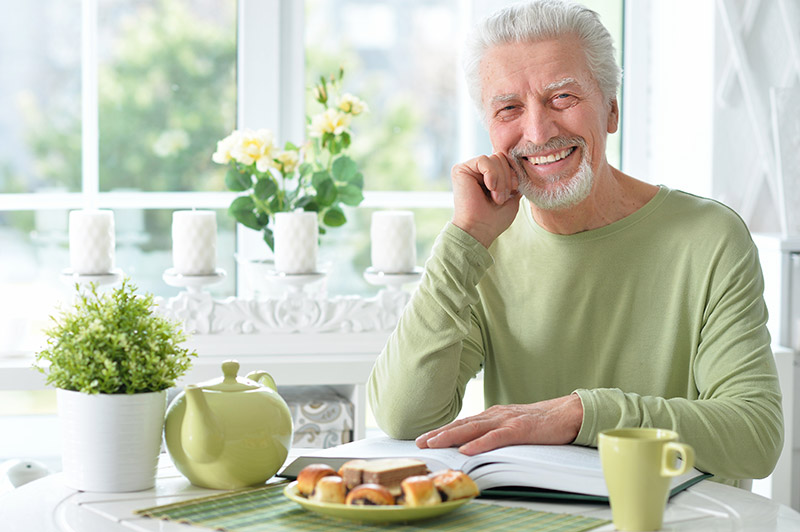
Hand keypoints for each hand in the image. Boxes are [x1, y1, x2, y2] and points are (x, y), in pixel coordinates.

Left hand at [415, 394, 582, 454]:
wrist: (569, 412)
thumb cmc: (543, 421)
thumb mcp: (514, 425)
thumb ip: (496, 431)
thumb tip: (476, 443)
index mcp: (494, 415)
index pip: (464, 423)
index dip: (443, 431)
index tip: (425, 438)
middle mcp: (496, 415)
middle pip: (463, 424)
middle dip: (439, 433)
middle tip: (419, 442)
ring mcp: (508, 421)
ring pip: (474, 429)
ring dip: (451, 436)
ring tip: (433, 443)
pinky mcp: (520, 429)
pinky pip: (496, 437)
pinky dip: (479, 443)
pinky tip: (466, 449)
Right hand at [451, 153, 520, 247]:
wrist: (479, 230)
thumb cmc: (494, 219)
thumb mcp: (512, 196)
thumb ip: (514, 179)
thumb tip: (519, 164)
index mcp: (489, 176)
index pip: (507, 161)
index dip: (514, 174)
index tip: (514, 191)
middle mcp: (478, 171)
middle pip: (501, 157)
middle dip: (507, 178)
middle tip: (501, 198)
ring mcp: (469, 169)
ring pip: (495, 158)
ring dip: (501, 180)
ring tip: (496, 198)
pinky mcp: (461, 169)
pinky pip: (484, 160)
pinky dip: (492, 174)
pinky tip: (490, 188)